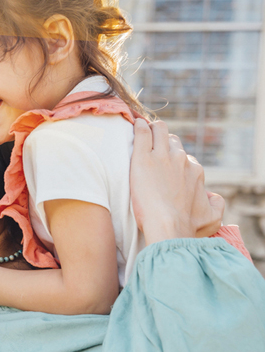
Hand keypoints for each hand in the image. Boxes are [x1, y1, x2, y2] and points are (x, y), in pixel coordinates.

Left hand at [130, 119, 223, 243]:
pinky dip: (139, 126)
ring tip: (141, 132)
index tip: (164, 167)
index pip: (184, 158)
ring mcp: (162, 157)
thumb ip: (216, 204)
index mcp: (195, 172)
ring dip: (151, 130)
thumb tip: (212, 196)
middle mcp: (181, 160)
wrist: (169, 227)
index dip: (173, 161)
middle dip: (162, 142)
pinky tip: (135, 124)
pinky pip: (142, 133)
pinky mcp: (143, 158)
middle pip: (172, 141)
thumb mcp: (213, 218)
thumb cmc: (188, 227)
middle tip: (151, 148)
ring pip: (159, 130)